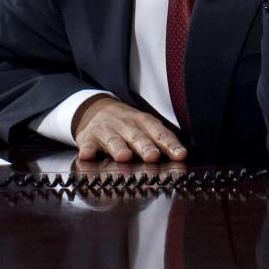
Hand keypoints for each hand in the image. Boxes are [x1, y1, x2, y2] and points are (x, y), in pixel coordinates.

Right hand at [71, 95, 186, 163]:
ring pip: (114, 140)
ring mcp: (107, 131)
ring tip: (124, 157)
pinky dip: (87, 150)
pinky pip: (88, 144)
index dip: (170, 144)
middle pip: (138, 137)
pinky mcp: (89, 138)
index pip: (160, 133)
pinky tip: (87, 156)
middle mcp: (126, 125)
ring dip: (119, 148)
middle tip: (153, 157)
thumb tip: (181, 158)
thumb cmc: (127, 125)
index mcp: (143, 123)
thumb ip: (159, 142)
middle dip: (146, 147)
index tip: (180, 155)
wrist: (96, 109)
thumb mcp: (144, 127)